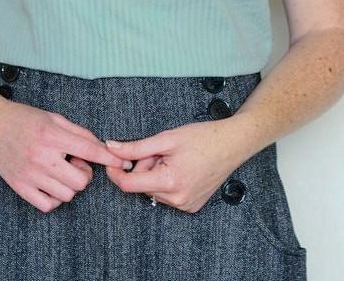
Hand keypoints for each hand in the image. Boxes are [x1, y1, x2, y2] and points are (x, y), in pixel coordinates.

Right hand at [0, 99, 132, 212]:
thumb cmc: (23, 118)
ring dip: (70, 185)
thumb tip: (100, 146)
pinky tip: (51, 184)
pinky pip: (48, 205)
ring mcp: (30, 174)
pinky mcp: (19, 187)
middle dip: (85, 173)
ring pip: (66, 195)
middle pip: (81, 180)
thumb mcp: (54, 117)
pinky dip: (54, 198)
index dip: (110, 158)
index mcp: (52, 135)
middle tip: (75, 163)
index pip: (90, 150)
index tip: (123, 162)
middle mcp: (42, 156)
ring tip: (60, 171)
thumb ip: (78, 133)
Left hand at [104, 120, 238, 213]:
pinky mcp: (192, 206)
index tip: (111, 160)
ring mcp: (186, 205)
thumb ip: (136, 147)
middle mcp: (178, 199)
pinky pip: (168, 195)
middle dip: (144, 167)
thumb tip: (111, 148)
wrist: (233, 144)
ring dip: (156, 174)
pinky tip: (182, 168)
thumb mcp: (166, 138)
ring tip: (174, 158)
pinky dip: (167, 182)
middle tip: (159, 150)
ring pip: (155, 190)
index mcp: (169, 182)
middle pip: (143, 186)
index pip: (130, 185)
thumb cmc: (202, 137)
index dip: (116, 172)